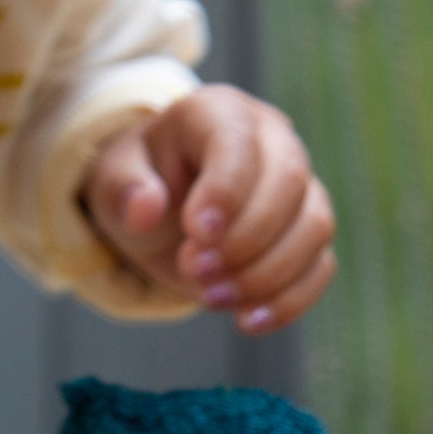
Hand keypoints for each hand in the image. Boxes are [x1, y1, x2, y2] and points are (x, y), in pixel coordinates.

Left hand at [82, 85, 335, 331]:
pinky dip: (289, 299)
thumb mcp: (113, 180)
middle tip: (195, 271)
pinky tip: (248, 320)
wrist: (164, 209)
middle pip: (289, 181)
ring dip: (266, 273)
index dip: (225, 191)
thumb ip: (122, 189)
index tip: (197, 235)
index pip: (237, 143)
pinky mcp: (307, 231)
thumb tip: (143, 209)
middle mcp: (272, 139)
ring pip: (314, 224)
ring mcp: (298, 186)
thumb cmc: (140, 183)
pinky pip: (319, 265)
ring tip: (211, 298)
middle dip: (245, 238)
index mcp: (218, 113)